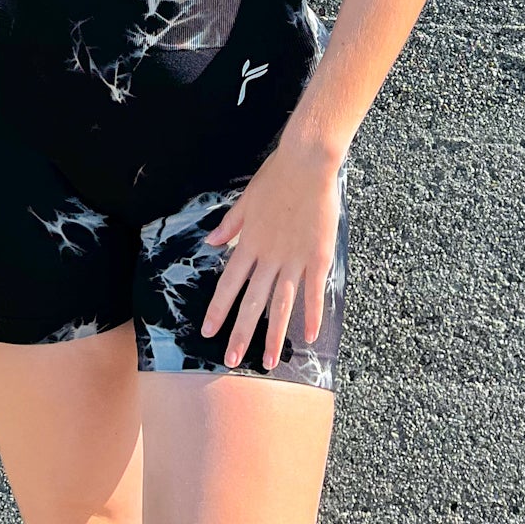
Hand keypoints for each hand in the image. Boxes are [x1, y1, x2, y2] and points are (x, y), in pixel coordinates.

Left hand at [199, 142, 340, 368]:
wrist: (307, 163)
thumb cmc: (276, 176)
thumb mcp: (246, 199)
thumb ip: (230, 225)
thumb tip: (210, 243)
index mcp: (249, 243)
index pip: (228, 284)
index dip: (218, 309)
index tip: (208, 332)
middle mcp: (269, 256)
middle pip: (252, 302)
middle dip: (241, 333)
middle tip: (231, 361)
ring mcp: (294, 259)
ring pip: (281, 304)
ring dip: (273, 335)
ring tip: (268, 361)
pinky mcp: (317, 256)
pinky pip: (313, 292)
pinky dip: (311, 315)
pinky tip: (309, 337)